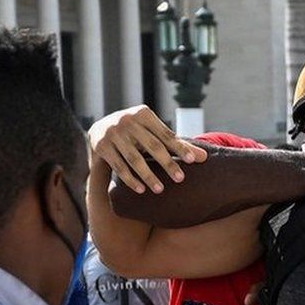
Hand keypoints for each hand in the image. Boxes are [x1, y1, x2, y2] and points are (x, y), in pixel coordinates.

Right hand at [89, 105, 208, 193]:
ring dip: (148, 175)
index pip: (166, 134)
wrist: (100, 128)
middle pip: (152, 146)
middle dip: (168, 163)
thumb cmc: (136, 132)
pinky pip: (118, 166)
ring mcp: (113, 133)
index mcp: (143, 114)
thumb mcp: (153, 133)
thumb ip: (176, 144)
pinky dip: (130, 179)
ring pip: (134, 158)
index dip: (180, 147)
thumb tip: (205, 158)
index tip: (193, 160)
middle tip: (181, 179)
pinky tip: (141, 190)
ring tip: (160, 190)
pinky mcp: (101, 146)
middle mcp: (127, 120)